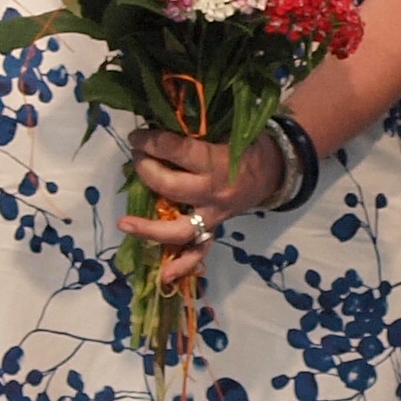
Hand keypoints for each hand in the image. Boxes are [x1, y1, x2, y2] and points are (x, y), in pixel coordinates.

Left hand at [121, 122, 276, 287]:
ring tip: (124, 223)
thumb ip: (197, 131)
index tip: (137, 136)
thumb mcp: (228, 129)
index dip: (151, 142)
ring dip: (149, 228)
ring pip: (179, 229)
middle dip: (145, 168)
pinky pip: (198, 252)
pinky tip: (163, 276)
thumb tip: (158, 124)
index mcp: (217, 163)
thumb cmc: (249, 146)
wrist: (276, 171)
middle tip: (136, 156)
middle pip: (169, 186)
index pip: (176, 151)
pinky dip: (182, 265)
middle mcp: (213, 193)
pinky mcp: (214, 228)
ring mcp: (213, 216)